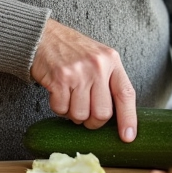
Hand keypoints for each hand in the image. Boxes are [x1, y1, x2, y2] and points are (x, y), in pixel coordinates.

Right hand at [30, 19, 137, 141]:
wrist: (43, 36)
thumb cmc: (71, 50)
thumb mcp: (98, 58)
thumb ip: (109, 80)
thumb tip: (118, 116)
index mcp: (112, 60)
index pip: (126, 94)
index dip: (128, 119)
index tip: (128, 137)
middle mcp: (98, 66)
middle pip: (102, 113)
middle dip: (93, 121)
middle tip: (86, 114)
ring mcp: (79, 72)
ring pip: (81, 115)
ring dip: (74, 114)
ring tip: (70, 99)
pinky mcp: (60, 79)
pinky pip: (62, 109)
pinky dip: (59, 108)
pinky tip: (58, 93)